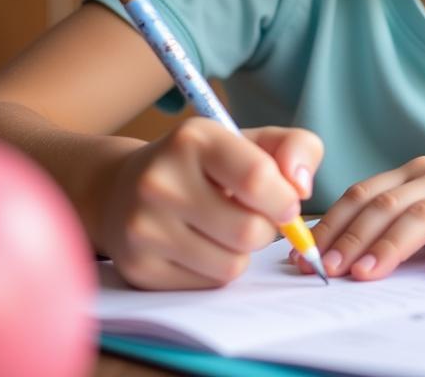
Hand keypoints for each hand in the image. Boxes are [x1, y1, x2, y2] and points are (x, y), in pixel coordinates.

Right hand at [102, 119, 322, 289]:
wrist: (123, 188)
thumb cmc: (204, 164)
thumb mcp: (251, 141)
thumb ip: (296, 147)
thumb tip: (301, 188)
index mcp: (194, 139)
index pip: (258, 178)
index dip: (284, 198)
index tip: (286, 201)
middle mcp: (161, 180)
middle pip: (249, 230)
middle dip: (265, 228)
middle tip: (251, 215)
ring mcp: (144, 227)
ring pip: (232, 264)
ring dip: (242, 252)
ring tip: (224, 228)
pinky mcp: (139, 268)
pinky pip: (209, 284)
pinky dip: (218, 269)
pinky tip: (201, 245)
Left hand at [302, 146, 424, 281]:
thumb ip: (411, 213)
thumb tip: (357, 249)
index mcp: (422, 172)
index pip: (366, 194)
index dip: (332, 223)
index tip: (302, 252)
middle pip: (386, 205)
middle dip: (350, 238)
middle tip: (322, 270)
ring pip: (424, 216)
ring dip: (392, 246)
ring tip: (367, 276)